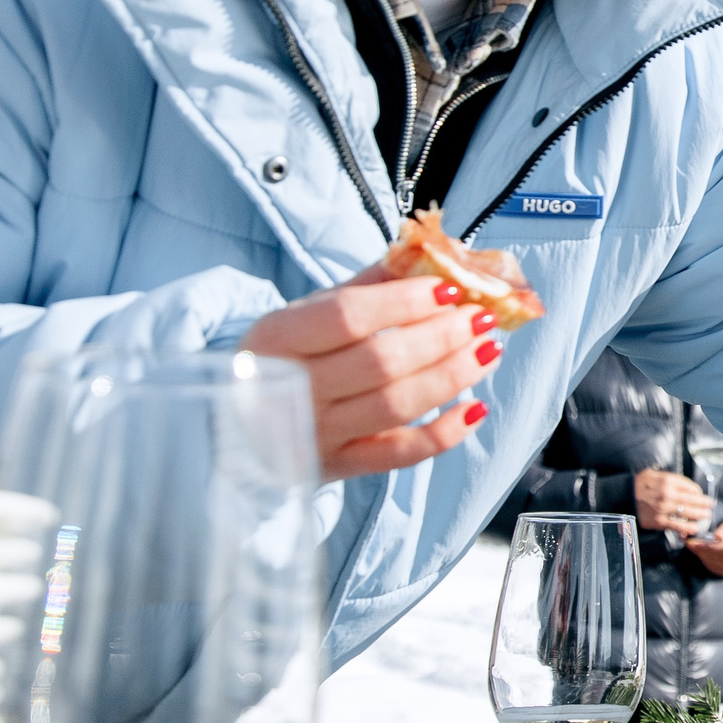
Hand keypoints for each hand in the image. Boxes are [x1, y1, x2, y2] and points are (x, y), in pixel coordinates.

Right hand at [240, 267, 500, 479]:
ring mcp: (316, 433)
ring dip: (452, 376)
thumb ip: (365, 285)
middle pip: (380, 362)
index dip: (404, 302)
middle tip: (479, 317)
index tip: (448, 289)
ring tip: (487, 350)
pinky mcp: (338, 467)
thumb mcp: (306, 311)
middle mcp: (294, 389)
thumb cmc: (282, 356)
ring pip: (395, 406)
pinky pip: (398, 455)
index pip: (348, 317)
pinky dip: (443, 435)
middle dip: (441, 337)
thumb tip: (427, 255)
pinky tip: (474, 408)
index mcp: (278, 338)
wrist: (234, 423)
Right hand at [634, 469, 712, 536]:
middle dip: (704, 503)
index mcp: (668, 480)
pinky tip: (695, 528)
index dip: (699, 492)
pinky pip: (677, 525)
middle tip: (711, 505)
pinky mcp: (658, 521)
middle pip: (693, 499)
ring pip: (688, 512)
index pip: (690, 487)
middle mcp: (668, 494)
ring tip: (706, 515)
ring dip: (700, 514)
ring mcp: (664, 508)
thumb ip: (671, 478)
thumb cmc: (638, 484)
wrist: (623, 496)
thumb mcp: (654, 473)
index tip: (701, 495)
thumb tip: (686, 486)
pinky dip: (688, 527)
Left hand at [691, 519, 722, 576]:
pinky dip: (705, 561)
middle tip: (690, 544)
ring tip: (694, 547)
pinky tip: (700, 553)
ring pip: (715, 564)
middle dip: (702, 551)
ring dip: (702, 556)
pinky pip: (714, 568)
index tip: (695, 543)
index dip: (708, 547)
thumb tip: (718, 537)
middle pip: (719, 557)